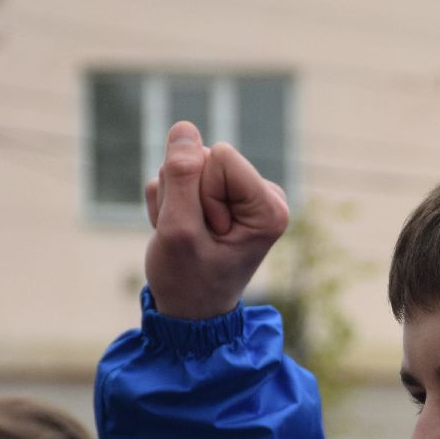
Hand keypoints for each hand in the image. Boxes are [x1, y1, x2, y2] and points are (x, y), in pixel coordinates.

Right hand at [142, 121, 289, 319]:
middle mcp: (264, 195)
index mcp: (270, 206)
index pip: (220, 156)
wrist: (187, 311)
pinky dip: (169, 204)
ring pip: (187, 165)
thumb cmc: (188, 280)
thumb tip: (185, 127)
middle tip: (192, 237)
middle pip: (204, 157)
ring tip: (187, 237)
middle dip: (184, 196)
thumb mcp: (178, 230)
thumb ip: (180, 177)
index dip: (198, 193)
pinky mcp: (219, 193)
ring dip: (173, 202)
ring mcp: (241, 193)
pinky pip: (178, 176)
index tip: (207, 232)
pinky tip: (181, 232)